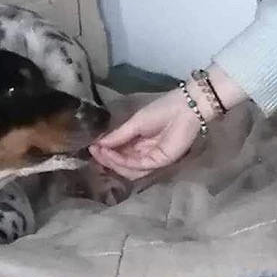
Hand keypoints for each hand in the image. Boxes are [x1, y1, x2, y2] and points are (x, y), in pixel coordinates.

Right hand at [90, 67, 247, 179]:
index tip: (91, 147)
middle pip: (123, 163)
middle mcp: (145, 153)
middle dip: (107, 159)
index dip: (106, 152)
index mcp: (140, 142)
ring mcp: (153, 158)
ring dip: (113, 162)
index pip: (121, 153)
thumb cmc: (162, 110)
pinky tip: (111, 154)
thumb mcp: (135, 122)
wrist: (185, 108)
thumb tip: (99, 143)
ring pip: (129, 168)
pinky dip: (122, 161)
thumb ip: (119, 135)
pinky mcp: (159, 162)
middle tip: (93, 152)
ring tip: (100, 153)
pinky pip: (138, 166)